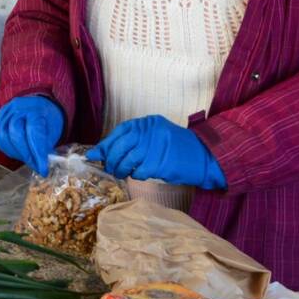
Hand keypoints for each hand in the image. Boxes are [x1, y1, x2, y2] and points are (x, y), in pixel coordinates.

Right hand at [0, 96, 63, 176]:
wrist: (38, 106)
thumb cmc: (46, 119)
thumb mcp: (53, 131)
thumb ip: (46, 147)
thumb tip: (41, 165)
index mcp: (35, 108)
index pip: (34, 132)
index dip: (38, 153)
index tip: (43, 168)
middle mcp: (18, 107)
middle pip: (15, 133)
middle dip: (25, 154)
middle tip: (35, 164)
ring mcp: (5, 112)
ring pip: (3, 136)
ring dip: (15, 153)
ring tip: (27, 158)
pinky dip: (7, 148)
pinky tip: (17, 152)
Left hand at [87, 115, 226, 189]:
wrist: (204, 157)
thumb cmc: (176, 149)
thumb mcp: (154, 138)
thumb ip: (131, 141)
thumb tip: (100, 151)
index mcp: (149, 123)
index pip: (120, 132)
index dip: (105, 144)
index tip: (94, 154)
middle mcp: (151, 132)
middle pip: (121, 146)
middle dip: (111, 159)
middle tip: (109, 168)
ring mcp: (156, 147)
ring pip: (128, 160)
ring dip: (121, 169)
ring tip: (122, 173)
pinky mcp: (160, 163)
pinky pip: (139, 171)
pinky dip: (136, 175)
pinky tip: (139, 174)